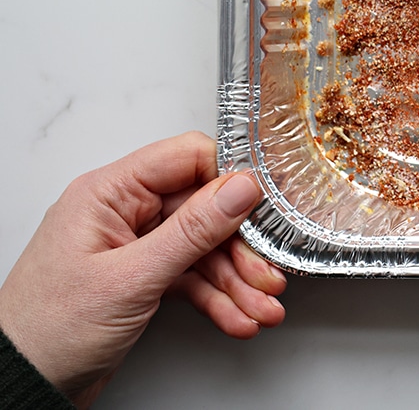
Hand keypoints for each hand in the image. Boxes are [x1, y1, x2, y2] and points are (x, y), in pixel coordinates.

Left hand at [0, 131, 286, 406]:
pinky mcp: (142, 279)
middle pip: (204, 210)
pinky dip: (218, 299)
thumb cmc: (49, 330)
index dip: (231, 178)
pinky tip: (237, 317)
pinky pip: (192, 277)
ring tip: (262, 307)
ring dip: (237, 281)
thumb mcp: (131, 278)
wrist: (22, 386)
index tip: (267, 204)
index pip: (187, 158)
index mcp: (108, 193)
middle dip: (242, 247)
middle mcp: (123, 213)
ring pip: (204, 249)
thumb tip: (241, 186)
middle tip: (268, 273)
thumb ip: (192, 230)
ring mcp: (134, 247)